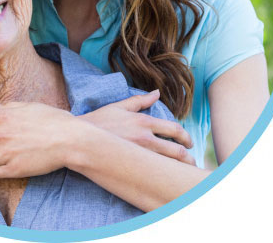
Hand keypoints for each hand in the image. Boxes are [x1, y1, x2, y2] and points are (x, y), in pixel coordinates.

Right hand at [80, 90, 195, 164]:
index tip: (189, 143)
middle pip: (176, 151)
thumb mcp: (119, 106)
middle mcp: (144, 138)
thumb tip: (156, 92)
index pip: (173, 129)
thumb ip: (140, 100)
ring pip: (168, 165)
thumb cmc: (98, 120)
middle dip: (188, 159)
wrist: (80, 137)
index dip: (185, 137)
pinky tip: (166, 179)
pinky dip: (163, 175)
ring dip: (179, 170)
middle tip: (192, 163)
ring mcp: (138, 154)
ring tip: (183, 175)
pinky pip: (154, 172)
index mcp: (143, 122)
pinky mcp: (131, 166)